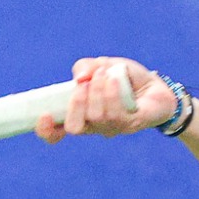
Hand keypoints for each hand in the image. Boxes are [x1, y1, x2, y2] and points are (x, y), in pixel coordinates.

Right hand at [35, 57, 177, 142]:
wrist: (155, 85)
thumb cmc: (124, 78)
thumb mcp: (102, 65)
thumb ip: (86, 67)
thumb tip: (80, 78)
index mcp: (79, 115)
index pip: (57, 133)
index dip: (46, 130)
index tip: (44, 116)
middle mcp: (93, 126)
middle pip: (75, 128)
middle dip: (75, 103)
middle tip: (84, 84)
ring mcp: (112, 129)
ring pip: (96, 117)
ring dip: (97, 90)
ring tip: (106, 72)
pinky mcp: (130, 125)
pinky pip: (116, 114)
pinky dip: (112, 91)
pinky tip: (116, 78)